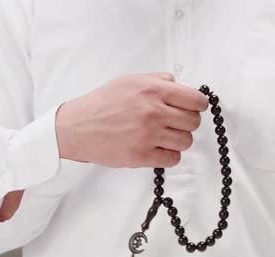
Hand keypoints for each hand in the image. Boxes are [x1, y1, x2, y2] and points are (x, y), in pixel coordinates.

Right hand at [55, 72, 208, 167]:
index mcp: (152, 90)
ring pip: (186, 141)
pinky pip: (173, 159)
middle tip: (174, 123)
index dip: (198, 105)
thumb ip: (157, 80)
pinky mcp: (142, 156)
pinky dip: (168, 155)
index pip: (196, 100)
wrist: (76, 128)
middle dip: (187, 123)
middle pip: (194, 122)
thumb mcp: (129, 81)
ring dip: (177, 140)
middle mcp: (153, 112)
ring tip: (163, 136)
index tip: (194, 109)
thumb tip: (179, 84)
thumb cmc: (101, 104)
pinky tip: (156, 148)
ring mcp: (148, 135)